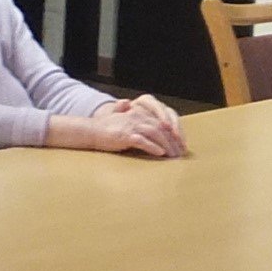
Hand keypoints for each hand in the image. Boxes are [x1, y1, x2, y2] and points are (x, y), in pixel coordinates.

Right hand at [54, 100, 183, 157]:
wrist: (90, 131)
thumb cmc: (108, 129)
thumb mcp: (125, 121)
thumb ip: (139, 121)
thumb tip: (148, 123)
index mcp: (140, 114)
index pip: (162, 123)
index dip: (173, 134)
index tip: (180, 146)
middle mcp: (138, 117)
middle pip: (162, 128)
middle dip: (174, 141)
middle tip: (180, 154)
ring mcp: (132, 126)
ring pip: (156, 134)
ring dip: (167, 146)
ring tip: (173, 156)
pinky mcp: (125, 135)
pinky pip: (143, 141)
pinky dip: (153, 147)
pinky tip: (160, 154)